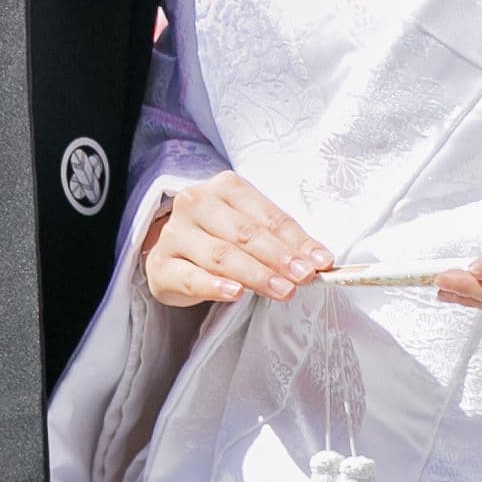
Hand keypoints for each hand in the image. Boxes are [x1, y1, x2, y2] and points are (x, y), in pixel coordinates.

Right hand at [142, 171, 332, 308]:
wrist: (171, 248)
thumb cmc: (218, 236)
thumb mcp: (249, 228)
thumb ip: (280, 241)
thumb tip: (319, 261)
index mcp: (224, 187)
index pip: (267, 216)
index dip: (296, 240)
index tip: (321, 262)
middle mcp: (196, 203)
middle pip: (245, 233)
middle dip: (279, 257)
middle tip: (304, 277)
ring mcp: (175, 233)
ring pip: (221, 255)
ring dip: (256, 274)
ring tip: (283, 290)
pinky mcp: (160, 265)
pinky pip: (191, 277)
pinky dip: (214, 286)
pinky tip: (235, 294)